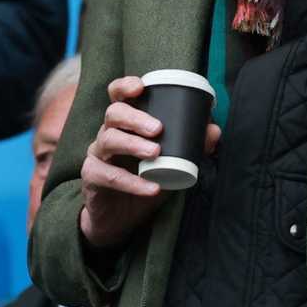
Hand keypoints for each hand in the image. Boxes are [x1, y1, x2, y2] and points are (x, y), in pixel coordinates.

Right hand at [79, 76, 219, 250]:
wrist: (121, 220)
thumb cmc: (145, 180)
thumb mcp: (171, 163)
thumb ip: (192, 145)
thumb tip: (214, 130)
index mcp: (125, 124)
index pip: (118, 96)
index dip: (125, 86)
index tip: (140, 87)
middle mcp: (108, 133)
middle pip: (113, 114)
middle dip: (135, 117)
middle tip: (158, 129)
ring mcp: (98, 155)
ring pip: (108, 140)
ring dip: (132, 144)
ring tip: (155, 152)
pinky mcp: (92, 178)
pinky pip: (108, 176)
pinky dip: (131, 182)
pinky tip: (151, 188)